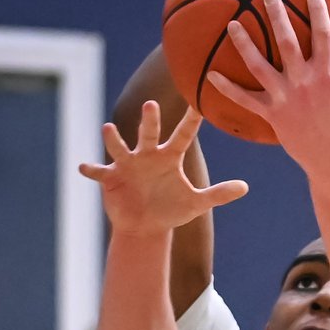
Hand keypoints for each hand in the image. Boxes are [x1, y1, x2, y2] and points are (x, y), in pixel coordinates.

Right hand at [79, 102, 247, 234]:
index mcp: (170, 156)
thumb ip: (219, 194)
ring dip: (114, 139)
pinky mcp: (111, 178)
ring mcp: (127, 164)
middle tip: (151, 105)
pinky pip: (99, 172)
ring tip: (108, 128)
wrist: (146, 226)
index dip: (191, 121)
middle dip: (149, 120)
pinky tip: (83, 167)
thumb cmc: (171, 209)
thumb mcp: (196, 203)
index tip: (199, 103)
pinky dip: (91, 170)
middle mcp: (148, 154)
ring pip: (120, 147)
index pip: (184, 135)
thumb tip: (245, 187)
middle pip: (149, 133)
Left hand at [207, 0, 329, 176]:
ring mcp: (285, 98)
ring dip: (244, 44)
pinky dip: (228, 88)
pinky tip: (211, 76)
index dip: (317, 10)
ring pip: (259, 66)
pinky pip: (245, 100)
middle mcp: (303, 82)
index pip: (322, 34)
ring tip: (232, 24)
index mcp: (326, 74)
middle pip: (287, 42)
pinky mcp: (272, 115)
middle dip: (277, 16)